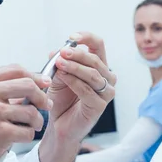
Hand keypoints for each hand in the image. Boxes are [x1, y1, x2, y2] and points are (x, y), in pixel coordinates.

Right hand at [0, 65, 53, 161]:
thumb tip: (29, 84)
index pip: (16, 69)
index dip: (35, 76)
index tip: (44, 83)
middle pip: (28, 85)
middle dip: (42, 97)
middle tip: (45, 105)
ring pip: (31, 111)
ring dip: (36, 121)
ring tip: (30, 126)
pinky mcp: (0, 132)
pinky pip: (27, 132)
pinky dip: (26, 137)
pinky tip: (16, 139)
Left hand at [39, 33, 115, 161]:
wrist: (59, 124)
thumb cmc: (61, 99)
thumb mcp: (58, 76)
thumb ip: (58, 64)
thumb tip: (54, 51)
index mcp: (98, 66)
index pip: (98, 45)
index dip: (87, 38)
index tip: (72, 37)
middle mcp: (106, 78)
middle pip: (95, 59)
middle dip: (77, 54)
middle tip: (61, 53)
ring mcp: (106, 92)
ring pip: (92, 74)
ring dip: (74, 67)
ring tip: (59, 63)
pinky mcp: (100, 106)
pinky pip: (87, 90)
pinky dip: (73, 81)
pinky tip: (62, 76)